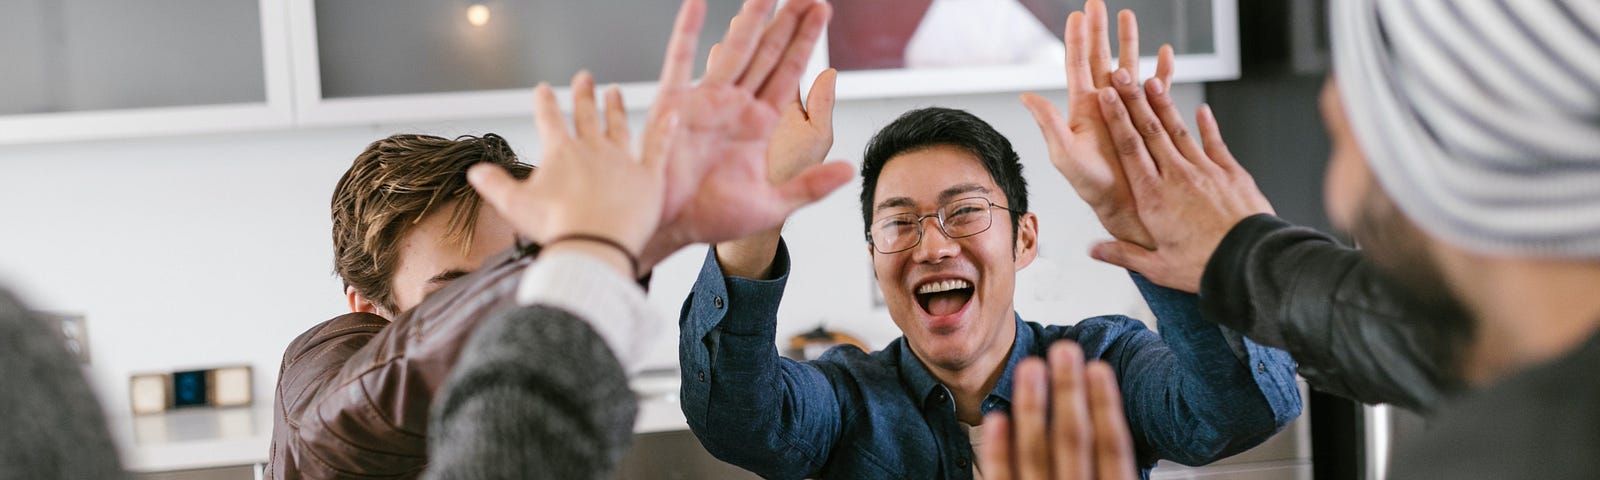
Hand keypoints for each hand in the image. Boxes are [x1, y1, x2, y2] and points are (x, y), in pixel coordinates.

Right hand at [468, 72, 675, 274]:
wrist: (595, 247)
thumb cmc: (555, 229)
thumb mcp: (516, 207)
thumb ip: (496, 186)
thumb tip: (475, 172)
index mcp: (561, 152)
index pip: (549, 119)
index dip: (545, 102)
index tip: (543, 88)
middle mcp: (593, 148)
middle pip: (586, 115)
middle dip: (583, 94)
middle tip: (584, 77)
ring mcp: (622, 160)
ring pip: (619, 126)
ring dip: (615, 108)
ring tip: (615, 91)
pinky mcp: (648, 176)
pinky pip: (658, 147)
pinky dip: (665, 130)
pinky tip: (671, 114)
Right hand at [637, 0, 854, 270]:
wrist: (674, 229)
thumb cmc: (716, 218)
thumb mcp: (772, 204)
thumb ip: (810, 185)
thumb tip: (849, 170)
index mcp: (761, 125)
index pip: (790, 72)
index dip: (805, 41)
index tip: (821, 11)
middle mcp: (736, 106)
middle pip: (767, 52)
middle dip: (787, 21)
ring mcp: (706, 101)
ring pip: (734, 49)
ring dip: (750, 19)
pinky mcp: (675, 104)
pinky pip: (680, 59)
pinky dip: (686, 31)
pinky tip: (697, 4)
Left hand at [979, 341, 1137, 479]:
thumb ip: (1111, 471)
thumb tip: (1111, 425)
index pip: (1112, 446)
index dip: (1106, 404)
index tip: (1098, 368)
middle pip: (1074, 439)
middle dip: (1068, 391)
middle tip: (1064, 349)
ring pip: (1035, 453)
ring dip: (1032, 407)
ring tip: (1031, 367)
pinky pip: (1003, 479)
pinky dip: (999, 450)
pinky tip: (997, 419)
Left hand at [1022, 0, 1172, 248]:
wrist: (1121, 203)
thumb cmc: (1091, 185)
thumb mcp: (1064, 153)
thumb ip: (1048, 123)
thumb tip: (1027, 96)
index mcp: (1082, 107)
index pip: (1078, 65)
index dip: (1077, 39)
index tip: (1077, 15)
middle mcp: (1104, 103)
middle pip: (1101, 57)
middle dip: (1100, 30)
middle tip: (1099, 4)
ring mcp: (1126, 109)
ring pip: (1128, 65)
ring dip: (1129, 41)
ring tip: (1129, 16)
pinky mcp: (1147, 118)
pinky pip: (1156, 89)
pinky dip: (1161, 70)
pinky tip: (1164, 54)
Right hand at [1087, 72, 1273, 292]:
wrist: (1252, 262)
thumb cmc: (1205, 266)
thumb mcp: (1157, 266)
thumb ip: (1123, 254)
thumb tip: (1094, 250)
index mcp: (1153, 198)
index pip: (1129, 150)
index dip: (1115, 119)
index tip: (1105, 96)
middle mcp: (1176, 177)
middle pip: (1150, 131)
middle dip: (1133, 100)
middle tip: (1122, 75)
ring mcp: (1205, 171)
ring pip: (1179, 131)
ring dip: (1164, 105)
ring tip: (1152, 82)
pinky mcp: (1231, 173)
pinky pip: (1215, 143)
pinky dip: (1208, 125)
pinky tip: (1202, 110)